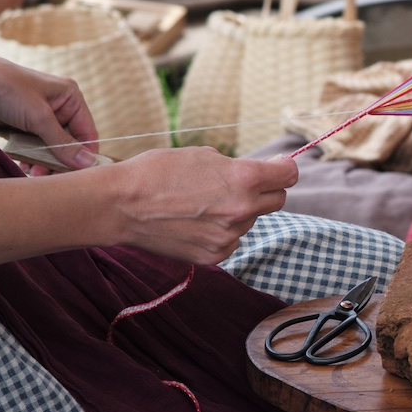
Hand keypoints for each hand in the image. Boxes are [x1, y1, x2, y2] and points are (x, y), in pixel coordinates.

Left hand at [0, 26, 99, 171]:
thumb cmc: (7, 89)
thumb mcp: (39, 117)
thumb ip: (63, 143)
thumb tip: (88, 163)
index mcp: (70, 97)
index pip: (87, 132)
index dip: (84, 155)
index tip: (76, 175)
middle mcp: (58, 107)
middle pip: (69, 144)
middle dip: (59, 161)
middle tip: (47, 175)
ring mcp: (39, 118)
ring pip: (50, 149)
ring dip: (44, 163)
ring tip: (33, 171)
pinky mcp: (22, 126)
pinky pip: (34, 148)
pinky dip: (30, 158)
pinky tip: (23, 165)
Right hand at [89, 149, 297, 263]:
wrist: (122, 205)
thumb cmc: (158, 171)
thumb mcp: (203, 156)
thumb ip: (236, 166)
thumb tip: (258, 173)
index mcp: (244, 179)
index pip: (289, 174)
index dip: (283, 167)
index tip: (277, 166)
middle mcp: (242, 210)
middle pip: (277, 199)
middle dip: (264, 189)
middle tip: (239, 184)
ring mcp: (229, 236)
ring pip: (251, 221)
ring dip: (239, 212)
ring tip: (204, 203)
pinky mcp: (214, 255)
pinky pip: (232, 240)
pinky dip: (222, 231)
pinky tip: (197, 221)